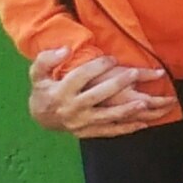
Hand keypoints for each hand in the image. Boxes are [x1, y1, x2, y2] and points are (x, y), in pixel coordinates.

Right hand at [29, 49, 176, 138]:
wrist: (40, 117)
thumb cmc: (44, 90)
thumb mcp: (38, 74)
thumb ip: (47, 60)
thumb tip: (66, 50)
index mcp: (59, 93)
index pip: (79, 77)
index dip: (96, 67)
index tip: (111, 58)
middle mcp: (70, 109)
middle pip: (96, 96)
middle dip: (116, 85)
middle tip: (135, 73)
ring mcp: (80, 123)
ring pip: (106, 116)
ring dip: (126, 110)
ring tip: (144, 103)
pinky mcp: (88, 132)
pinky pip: (109, 131)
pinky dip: (126, 129)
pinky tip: (143, 124)